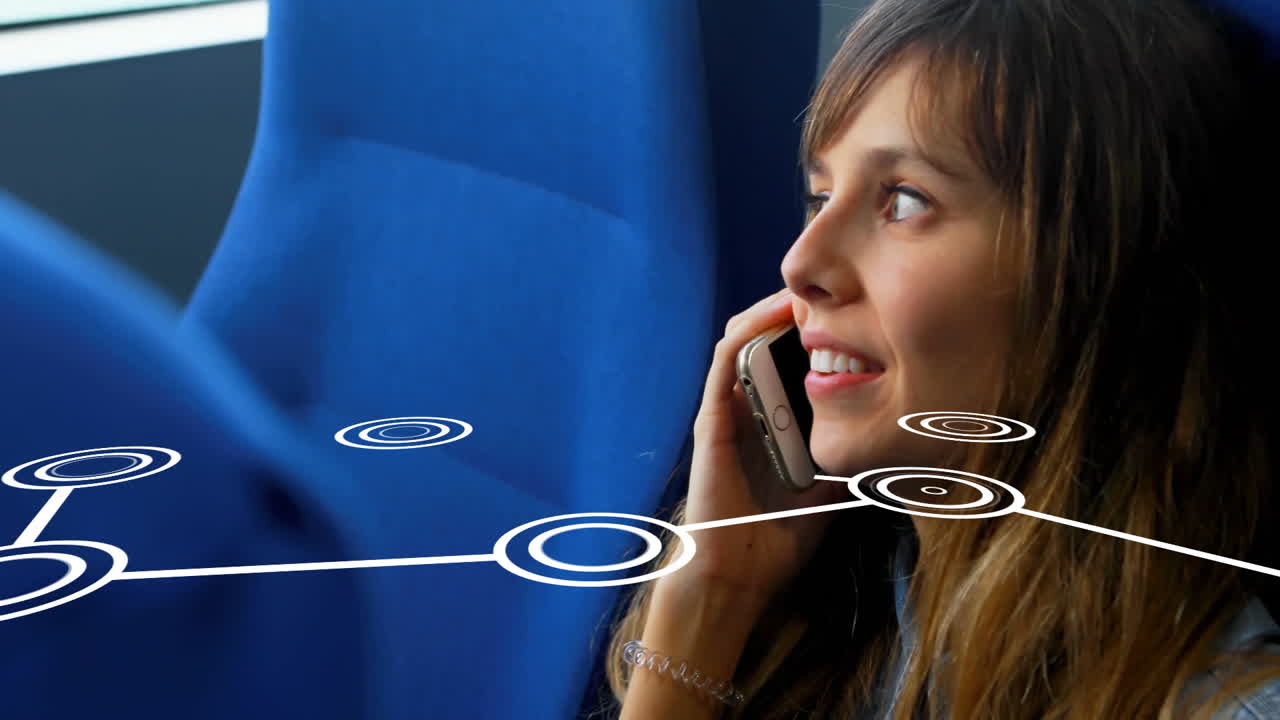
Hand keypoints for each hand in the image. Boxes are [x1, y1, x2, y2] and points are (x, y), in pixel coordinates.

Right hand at [667, 288, 850, 604]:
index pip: (790, 357)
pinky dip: (749, 332)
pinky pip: (726, 362)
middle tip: (837, 289)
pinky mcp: (713, 418)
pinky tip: (778, 316)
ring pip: (743, 337)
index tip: (855, 308)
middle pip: (767, 337)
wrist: (737, 577)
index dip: (816, 327)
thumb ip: (851, 457)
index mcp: (772, 420)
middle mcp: (747, 407)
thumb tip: (898, 436)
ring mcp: (727, 410)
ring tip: (811, 292)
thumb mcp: (832, 488)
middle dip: (799, 309)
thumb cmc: (778, 539)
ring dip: (774, 309)